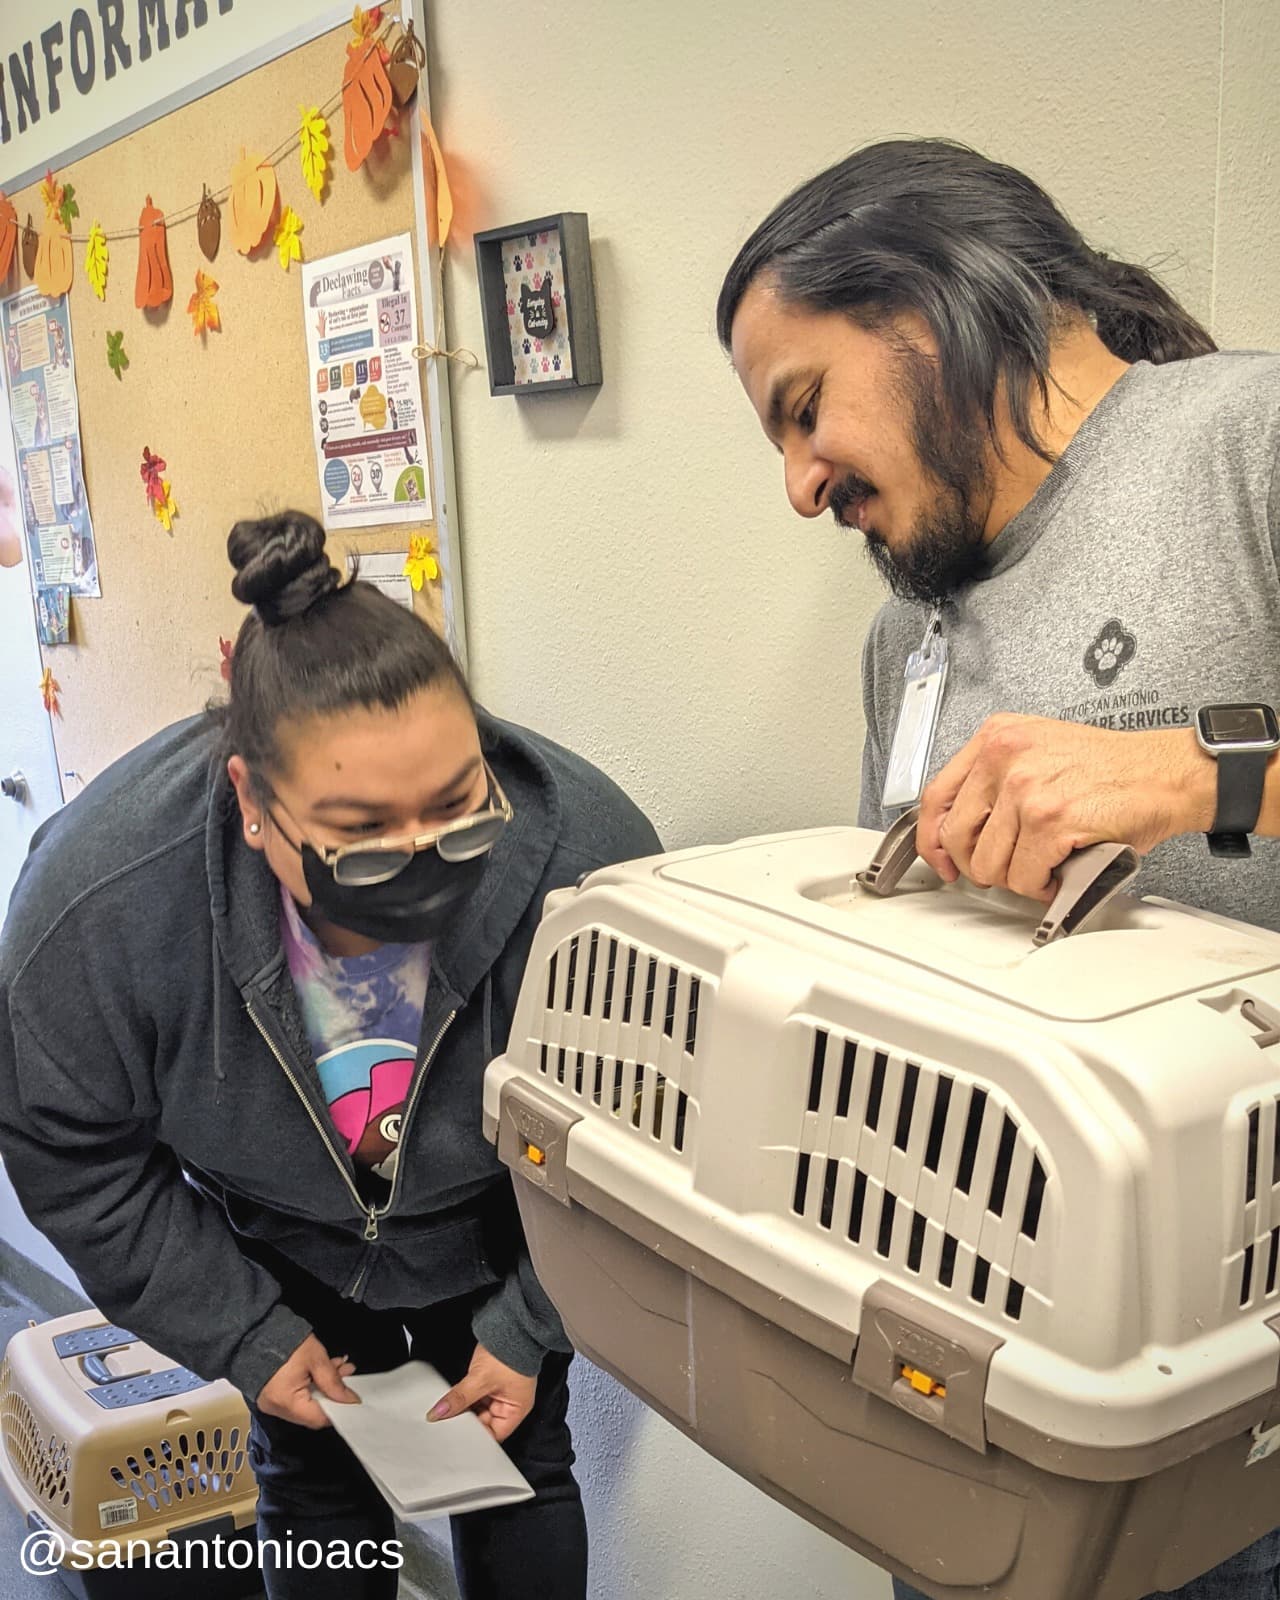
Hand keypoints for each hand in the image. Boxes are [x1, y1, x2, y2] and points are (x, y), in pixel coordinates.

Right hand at [257, 1334, 357, 1429]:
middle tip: (346, 1374)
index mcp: (286, 1403)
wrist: (256, 1330)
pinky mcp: (271, 1394)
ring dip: (324, 1385)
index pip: (318, 1419)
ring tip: (338, 1366)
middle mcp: (277, 1408)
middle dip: (333, 1392)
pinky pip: (295, 1395)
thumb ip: (333, 1381)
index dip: (338, 1409)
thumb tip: (349, 1399)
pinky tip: (323, 1369)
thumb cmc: (284, 1342)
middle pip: (313, 1410)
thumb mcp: (315, 1358)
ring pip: (306, 1401)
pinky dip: (310, 1384)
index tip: (352, 1398)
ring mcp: (272, 1402)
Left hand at [427, 1343, 536, 1442]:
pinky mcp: (491, 1382)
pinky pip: (475, 1397)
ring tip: (446, 1414)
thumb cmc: (508, 1352)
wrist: (510, 1324)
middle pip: (484, 1423)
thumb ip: (459, 1399)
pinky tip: (452, 1401)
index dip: (476, 1438)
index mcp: (516, 1410)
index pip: (494, 1435)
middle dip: (466, 1423)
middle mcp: (510, 1403)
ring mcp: (500, 1392)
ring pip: (477, 1409)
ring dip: (463, 1410)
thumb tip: (439, 1414)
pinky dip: (464, 1399)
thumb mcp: (480, 1379)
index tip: (456, 1438)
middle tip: (446, 1426)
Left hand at [916, 714, 1214, 900]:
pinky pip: (1024, 875)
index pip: (936, 796)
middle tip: (1007, 868)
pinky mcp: (1050, 820)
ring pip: (990, 863)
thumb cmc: (1110, 767)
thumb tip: (962, 829)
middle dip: (980, 865)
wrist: (1166, 772)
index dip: (932, 838)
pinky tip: (1059, 872)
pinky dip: (1042, 886)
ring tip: (1043, 865)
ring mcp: (1025, 788)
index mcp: (996, 737)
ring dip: (1017, 877)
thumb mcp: (1038, 752)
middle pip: (957, 836)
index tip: (940, 859)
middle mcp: (1005, 756)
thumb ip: (995, 780)